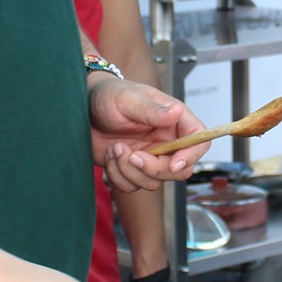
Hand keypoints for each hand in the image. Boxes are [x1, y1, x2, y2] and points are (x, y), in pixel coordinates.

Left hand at [89, 75, 203, 192]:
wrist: (83, 109)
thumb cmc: (110, 95)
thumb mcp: (129, 99)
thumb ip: (152, 110)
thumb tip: (176, 112)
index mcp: (175, 120)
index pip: (199, 141)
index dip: (191, 156)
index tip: (173, 163)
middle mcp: (167, 141)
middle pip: (180, 170)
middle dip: (154, 169)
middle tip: (132, 156)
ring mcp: (150, 158)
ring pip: (154, 182)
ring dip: (129, 171)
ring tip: (115, 148)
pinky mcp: (133, 169)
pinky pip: (132, 186)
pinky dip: (117, 176)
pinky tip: (110, 155)